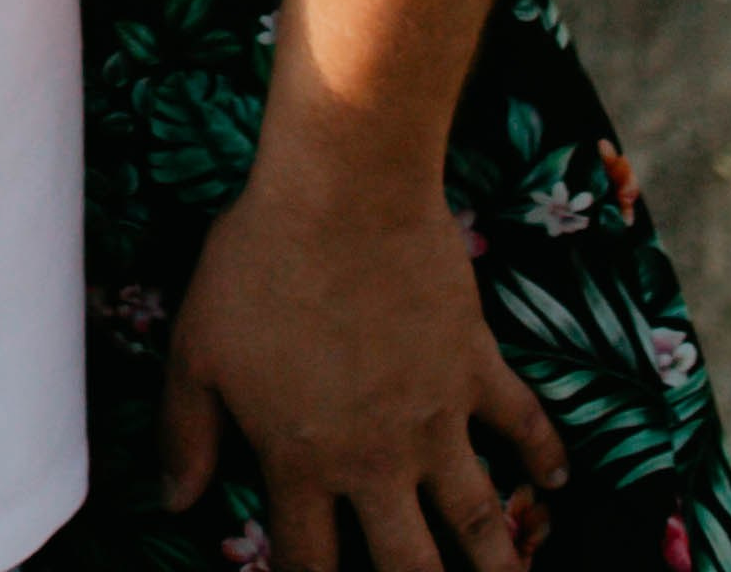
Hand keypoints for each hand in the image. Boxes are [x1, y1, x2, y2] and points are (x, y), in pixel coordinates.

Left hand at [163, 174, 564, 571]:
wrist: (342, 196)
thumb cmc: (257, 265)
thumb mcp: (196, 348)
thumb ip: (184, 432)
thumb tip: (172, 503)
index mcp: (304, 462)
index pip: (310, 562)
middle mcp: (377, 461)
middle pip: (409, 566)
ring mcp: (436, 420)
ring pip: (480, 520)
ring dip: (498, 564)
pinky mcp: (476, 367)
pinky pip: (523, 421)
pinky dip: (546, 452)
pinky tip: (558, 478)